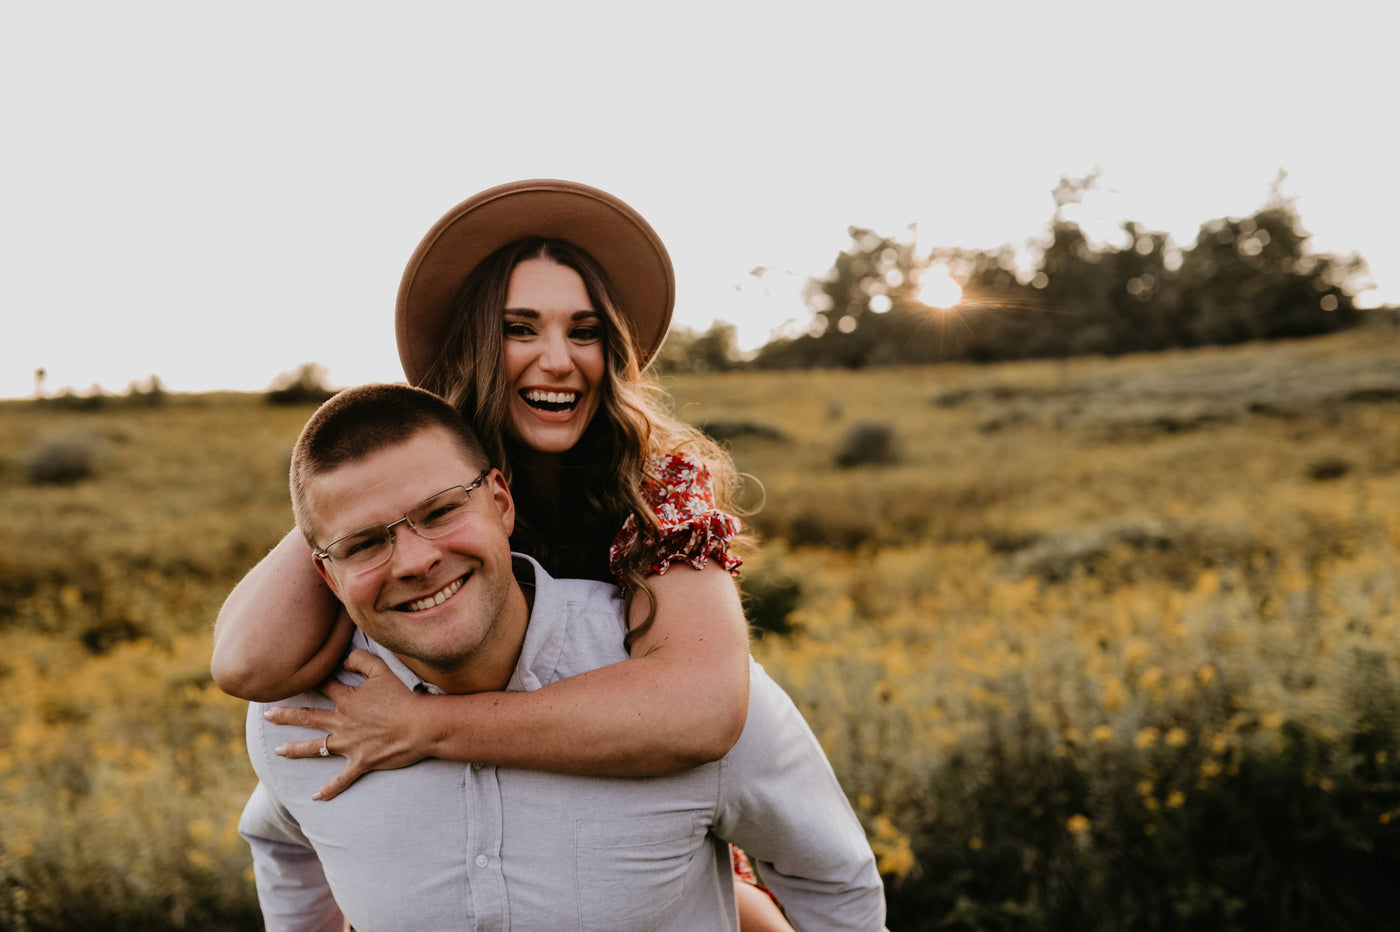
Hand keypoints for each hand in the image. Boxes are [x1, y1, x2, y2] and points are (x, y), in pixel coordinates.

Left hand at [266, 649, 429, 799]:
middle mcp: (343, 722)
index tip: (298, 677)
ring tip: (278, 751)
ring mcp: (350, 745)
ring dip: (295, 749)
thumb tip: (344, 658)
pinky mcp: (361, 762)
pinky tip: (316, 797)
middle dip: (286, 715)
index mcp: (348, 700)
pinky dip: (329, 789)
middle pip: (308, 717)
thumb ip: (361, 660)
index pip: (323, 687)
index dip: (312, 680)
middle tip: (267, 715)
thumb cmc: (405, 696)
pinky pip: (342, 779)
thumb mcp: (383, 671)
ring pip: (316, 747)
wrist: (421, 726)